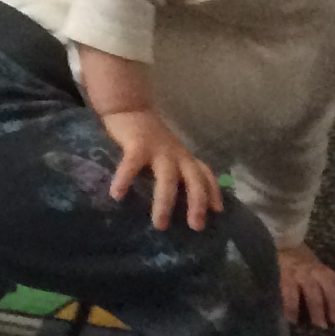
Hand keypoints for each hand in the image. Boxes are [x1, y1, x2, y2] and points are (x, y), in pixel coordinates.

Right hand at [101, 105, 219, 231]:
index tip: (218, 211)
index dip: (213, 192)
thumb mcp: (170, 154)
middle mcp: (177, 154)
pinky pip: (131, 165)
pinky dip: (125, 180)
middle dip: (197, 203)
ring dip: (164, 202)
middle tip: (196, 226)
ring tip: (159, 224)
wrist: (130, 108)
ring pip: (167, 178)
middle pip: (194, 180)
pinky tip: (116, 195)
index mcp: (185, 158)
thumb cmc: (149, 138)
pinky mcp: (137, 144)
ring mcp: (158, 149)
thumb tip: (183, 202)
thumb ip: (177, 171)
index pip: (206, 175)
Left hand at [279, 243, 334, 328]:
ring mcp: (317, 268)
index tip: (293, 321)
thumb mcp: (270, 275)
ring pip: (328, 285)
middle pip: (312, 288)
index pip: (289, 288)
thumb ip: (274, 291)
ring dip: (334, 304)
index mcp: (285, 271)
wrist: (286, 243)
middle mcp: (302, 269)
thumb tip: (276, 313)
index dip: (291, 305)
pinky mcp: (327, 269)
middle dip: (317, 308)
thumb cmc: (275, 266)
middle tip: (322, 326)